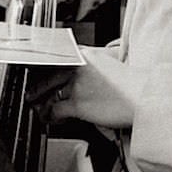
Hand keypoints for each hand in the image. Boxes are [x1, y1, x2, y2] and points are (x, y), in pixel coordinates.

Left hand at [30, 47, 146, 129]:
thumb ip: (86, 63)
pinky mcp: (78, 104)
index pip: (53, 54)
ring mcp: (77, 84)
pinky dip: (50, 115)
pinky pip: (55, 109)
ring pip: (47, 90)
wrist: (141, 96)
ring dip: (39, 99)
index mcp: (84, 53)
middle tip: (30, 90)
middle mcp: (77, 65)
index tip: (31, 68)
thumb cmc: (127, 82)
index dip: (39, 62)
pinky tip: (50, 118)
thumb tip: (71, 71)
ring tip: (35, 104)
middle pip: (46, 72)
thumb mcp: (105, 62)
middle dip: (35, 82)